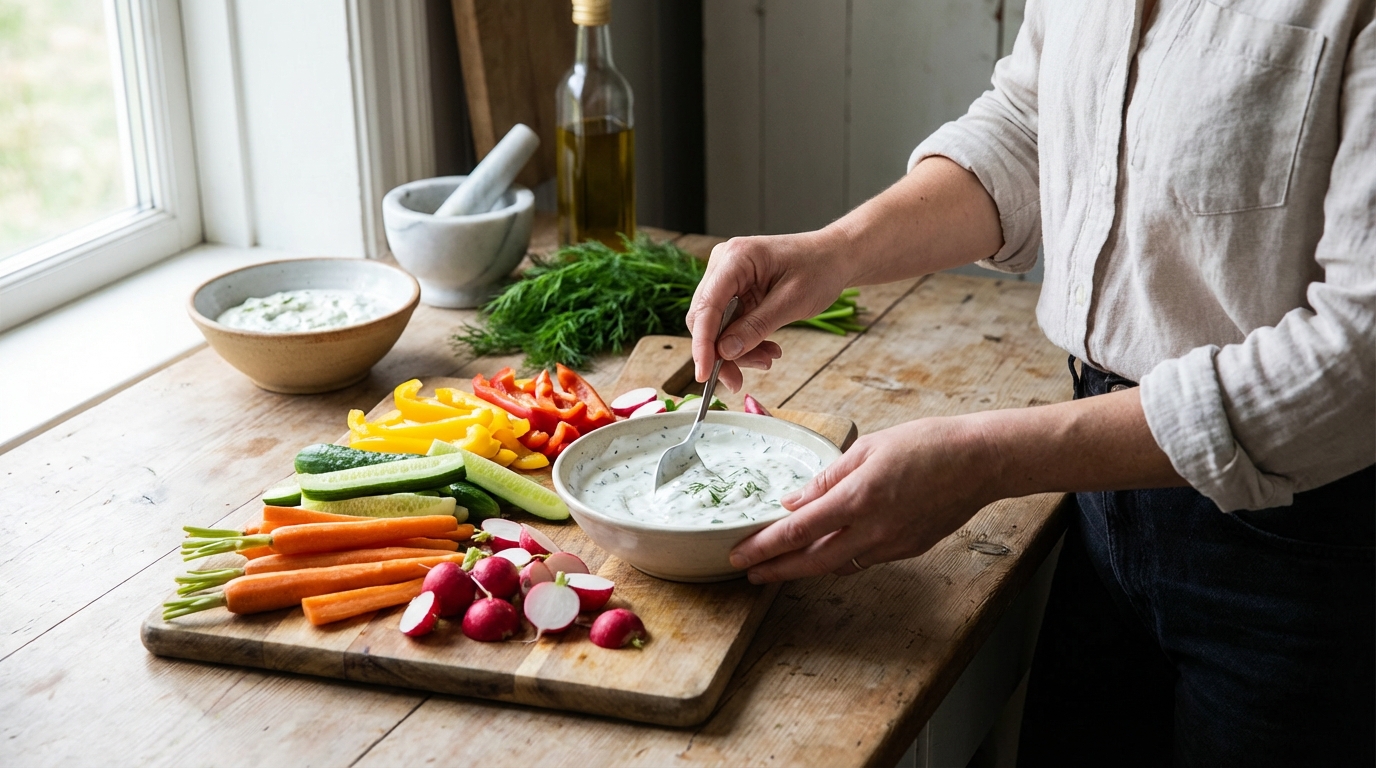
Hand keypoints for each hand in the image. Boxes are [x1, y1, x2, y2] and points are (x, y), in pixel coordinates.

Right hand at [686, 231, 850, 391]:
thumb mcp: (792, 301)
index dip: (702, 344)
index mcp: (735, 258)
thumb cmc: (819, 269)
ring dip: (735, 350)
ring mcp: (727, 277)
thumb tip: (725, 352)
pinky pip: (730, 323)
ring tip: (767, 359)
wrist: (834, 256)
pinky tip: (767, 349)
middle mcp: (723, 264)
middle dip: (721, 353)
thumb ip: (756, 327)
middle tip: (739, 380)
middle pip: (705, 319)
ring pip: (716, 325)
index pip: (706, 307)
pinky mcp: (735, 290)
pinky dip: (744, 341)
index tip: (704, 375)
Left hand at [729, 416, 1000, 582]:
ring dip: (806, 567)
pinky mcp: (908, 550)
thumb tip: (794, 501)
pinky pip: (863, 560)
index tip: (739, 555)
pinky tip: (826, 551)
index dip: (765, 546)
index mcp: (859, 498)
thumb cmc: (926, 444)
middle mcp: (873, 529)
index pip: (799, 530)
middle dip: (776, 570)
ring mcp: (893, 545)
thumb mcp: (869, 448)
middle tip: (749, 574)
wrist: (980, 462)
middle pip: (812, 562)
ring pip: (838, 565)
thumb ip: (827, 478)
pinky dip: (838, 559)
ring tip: (781, 565)